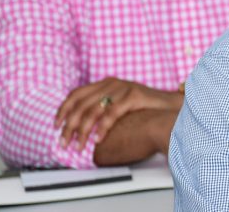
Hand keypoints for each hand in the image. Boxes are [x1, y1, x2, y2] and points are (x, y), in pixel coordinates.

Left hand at [54, 77, 181, 151]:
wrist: (172, 108)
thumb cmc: (146, 111)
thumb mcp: (121, 106)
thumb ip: (104, 110)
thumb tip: (82, 128)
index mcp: (105, 84)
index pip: (76, 94)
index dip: (63, 110)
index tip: (56, 126)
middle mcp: (112, 84)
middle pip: (81, 104)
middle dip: (69, 126)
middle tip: (64, 142)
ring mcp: (123, 88)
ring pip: (93, 109)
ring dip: (83, 130)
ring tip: (79, 145)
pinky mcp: (134, 95)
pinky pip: (112, 113)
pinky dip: (102, 127)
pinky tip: (98, 139)